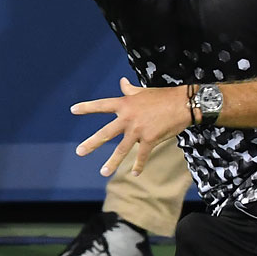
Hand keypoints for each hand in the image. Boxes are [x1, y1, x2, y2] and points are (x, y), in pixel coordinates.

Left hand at [71, 77, 192, 177]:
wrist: (183, 103)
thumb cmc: (163, 96)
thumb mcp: (143, 91)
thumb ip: (130, 90)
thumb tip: (122, 82)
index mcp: (125, 104)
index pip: (102, 105)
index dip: (87, 107)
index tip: (73, 110)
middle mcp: (128, 118)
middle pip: (106, 133)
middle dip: (91, 143)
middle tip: (79, 152)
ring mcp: (138, 130)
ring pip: (121, 149)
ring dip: (112, 162)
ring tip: (103, 172)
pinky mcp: (150, 139)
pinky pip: (142, 156)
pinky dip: (139, 165)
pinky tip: (134, 173)